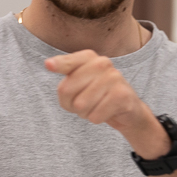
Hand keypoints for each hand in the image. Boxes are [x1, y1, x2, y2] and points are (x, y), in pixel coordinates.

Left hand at [46, 50, 169, 157]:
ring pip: (80, 105)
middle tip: (83, 103)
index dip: (58, 65)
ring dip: (85, 112)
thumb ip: (64, 77)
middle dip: (70, 104)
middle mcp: (102, 63)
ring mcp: (114, 77)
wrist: (128, 110)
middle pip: (66, 89)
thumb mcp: (79, 84)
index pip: (69, 62)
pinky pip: (95, 115)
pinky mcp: (122, 95)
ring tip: (96, 106)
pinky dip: (96, 118)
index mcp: (89, 57)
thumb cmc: (97, 96)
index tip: (48, 65)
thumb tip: (49, 63)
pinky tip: (106, 112)